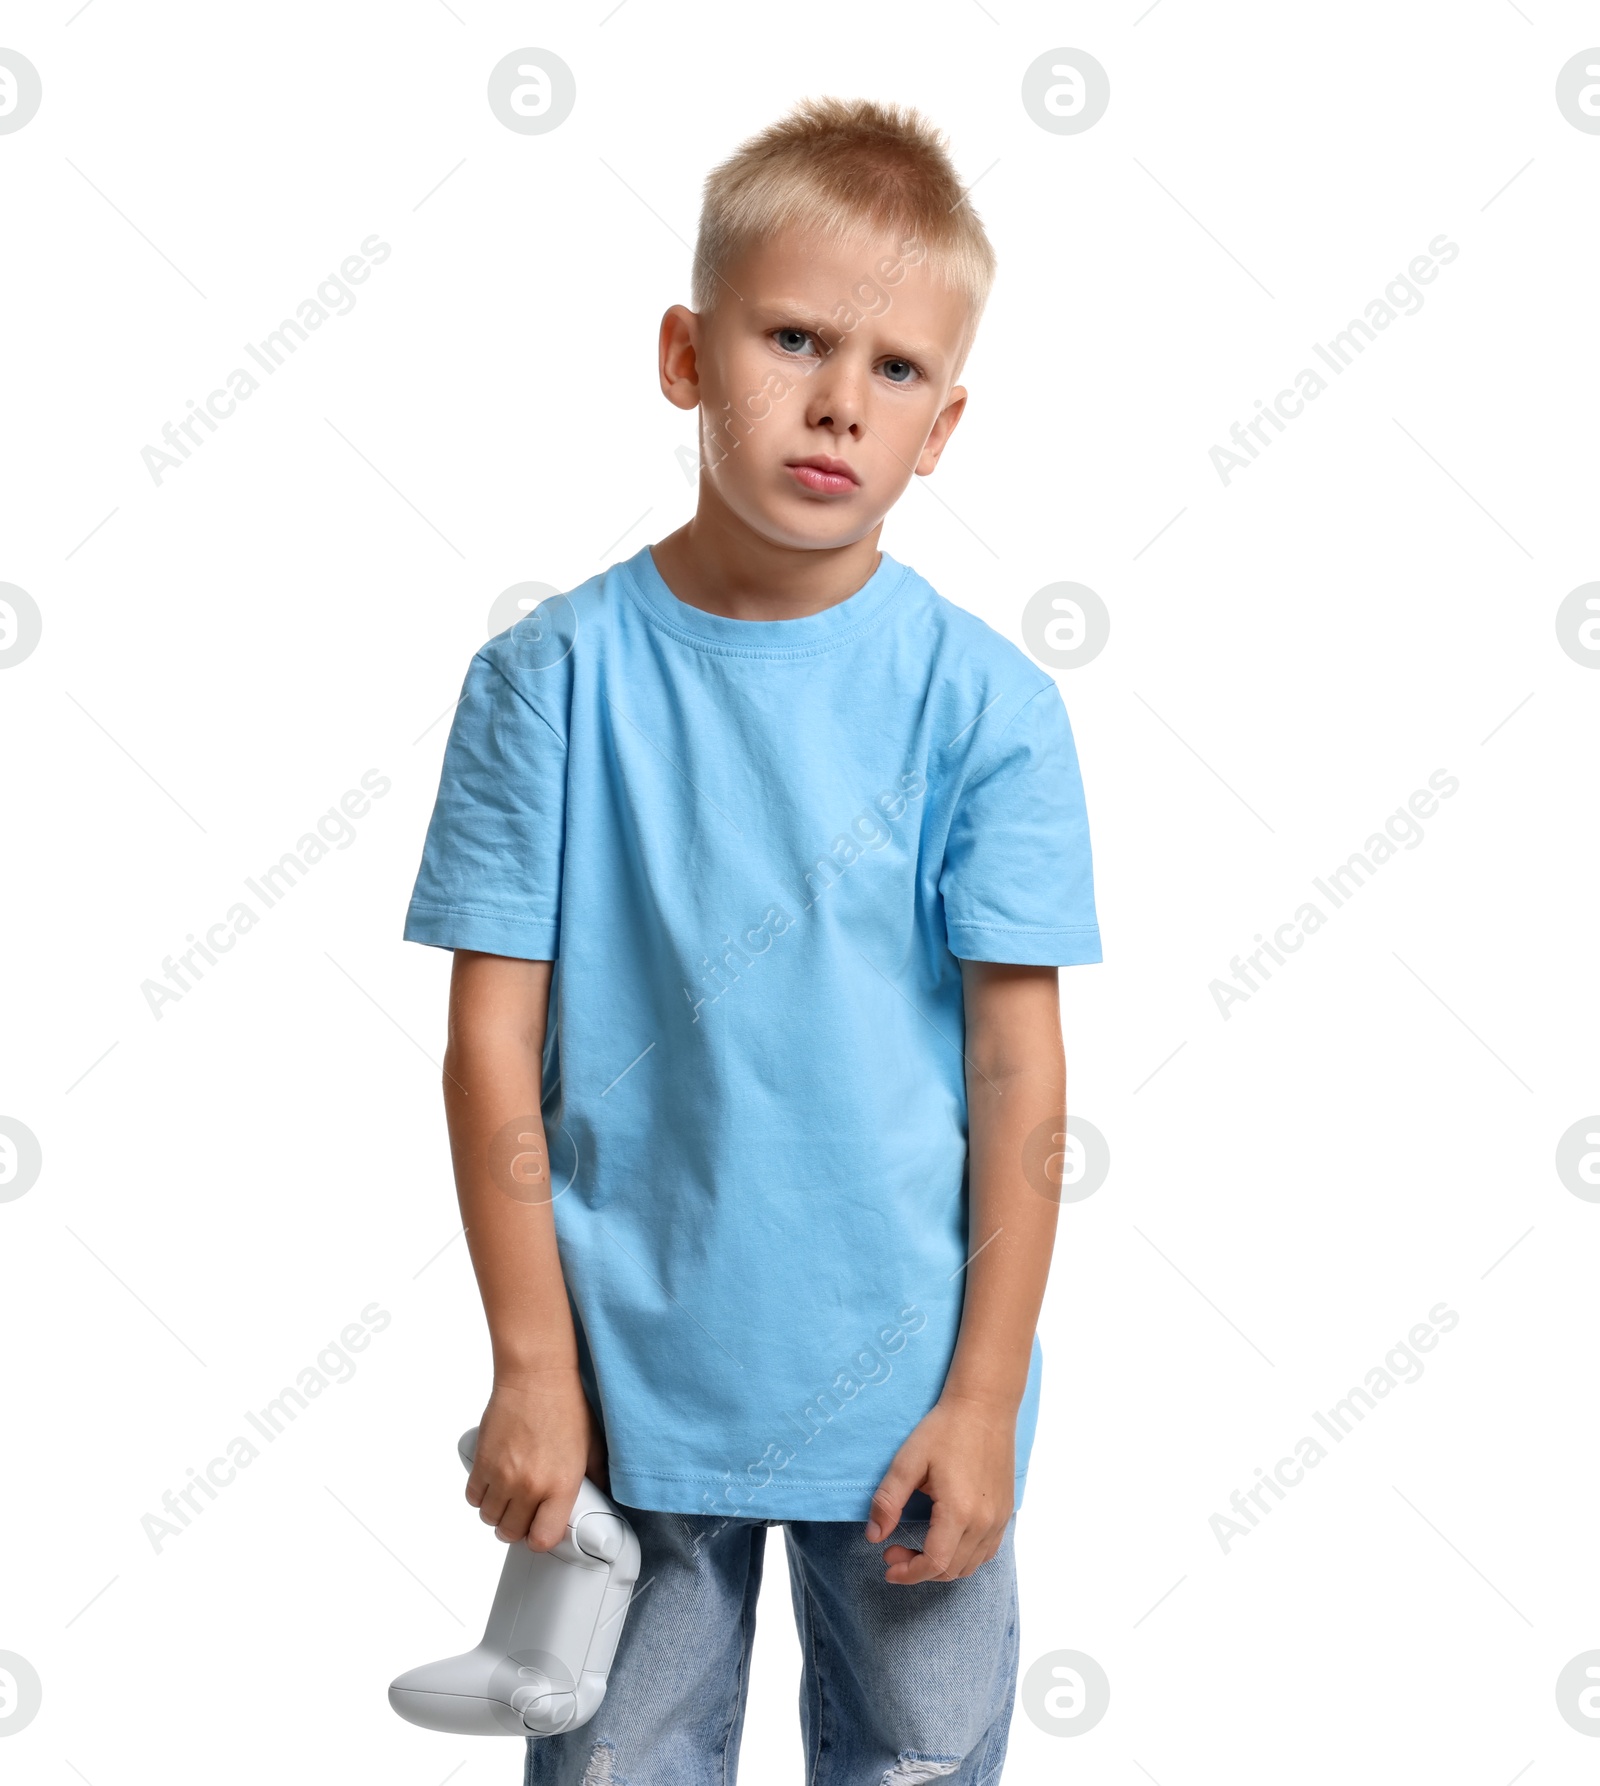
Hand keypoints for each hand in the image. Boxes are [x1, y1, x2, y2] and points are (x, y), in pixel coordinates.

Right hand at [466, 1367, 609, 1552]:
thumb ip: (597, 1476)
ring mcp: (502, 1475)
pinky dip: (482, 1496)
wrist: (536, 1376)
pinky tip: (494, 1485)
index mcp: (560, 1485)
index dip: (541, 1539)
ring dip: (499, 1513)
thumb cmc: (565, 1405)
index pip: (543, 1539)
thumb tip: (600, 1495)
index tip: (542, 1531)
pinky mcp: (482, 1461)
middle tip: (525, 1514)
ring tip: (510, 1498)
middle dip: (518, 1528)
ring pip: (490, 1518)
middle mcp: (529, 1485)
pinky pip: (473, 1497)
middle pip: (512, 1533)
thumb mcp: (593, 1445)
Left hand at [864, 1392, 1014, 1583]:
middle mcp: (984, 1522)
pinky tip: (946, 1539)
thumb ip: (888, 1501)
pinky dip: (964, 1557)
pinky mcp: (1006, 1512)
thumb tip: (874, 1536)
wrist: (985, 1407)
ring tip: (918, 1547)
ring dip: (941, 1566)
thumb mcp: (908, 1461)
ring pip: (970, 1565)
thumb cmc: (945, 1430)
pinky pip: (986, 1551)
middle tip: (894, 1549)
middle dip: (918, 1569)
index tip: (887, 1564)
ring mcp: (999, 1519)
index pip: (934, 1563)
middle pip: (951, 1570)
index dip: (908, 1573)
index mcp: (959, 1511)